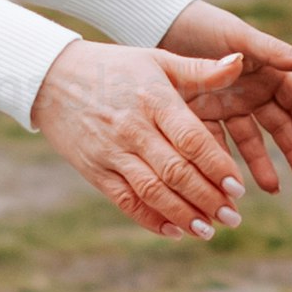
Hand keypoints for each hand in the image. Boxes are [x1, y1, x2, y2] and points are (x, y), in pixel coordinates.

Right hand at [34, 42, 253, 239]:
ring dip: (183, 215)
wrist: (52, 78)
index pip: (191, 139)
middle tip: (233, 218)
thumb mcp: (158, 60)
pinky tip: (175, 230)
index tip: (239, 188)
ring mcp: (111, 152)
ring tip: (209, 230)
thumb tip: (240, 61)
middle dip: (208, 199)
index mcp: (154, 100)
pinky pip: (125, 201)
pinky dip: (150, 219)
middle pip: (175, 172)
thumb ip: (201, 70)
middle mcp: (133, 129)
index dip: (217, 166)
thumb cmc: (115, 67)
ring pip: (152, 191)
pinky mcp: (94, 171)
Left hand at [156, 0, 291, 192]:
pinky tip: (232, 182)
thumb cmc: (204, 26)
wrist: (158, 26)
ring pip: (251, 140)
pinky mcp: (202, 116)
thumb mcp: (239, 39)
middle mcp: (251, 90)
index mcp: (266, 71)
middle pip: (279, 125)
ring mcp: (227, 105)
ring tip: (273, 189)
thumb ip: (273, 52)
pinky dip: (226, 162)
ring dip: (262, 163)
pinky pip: (218, 144)